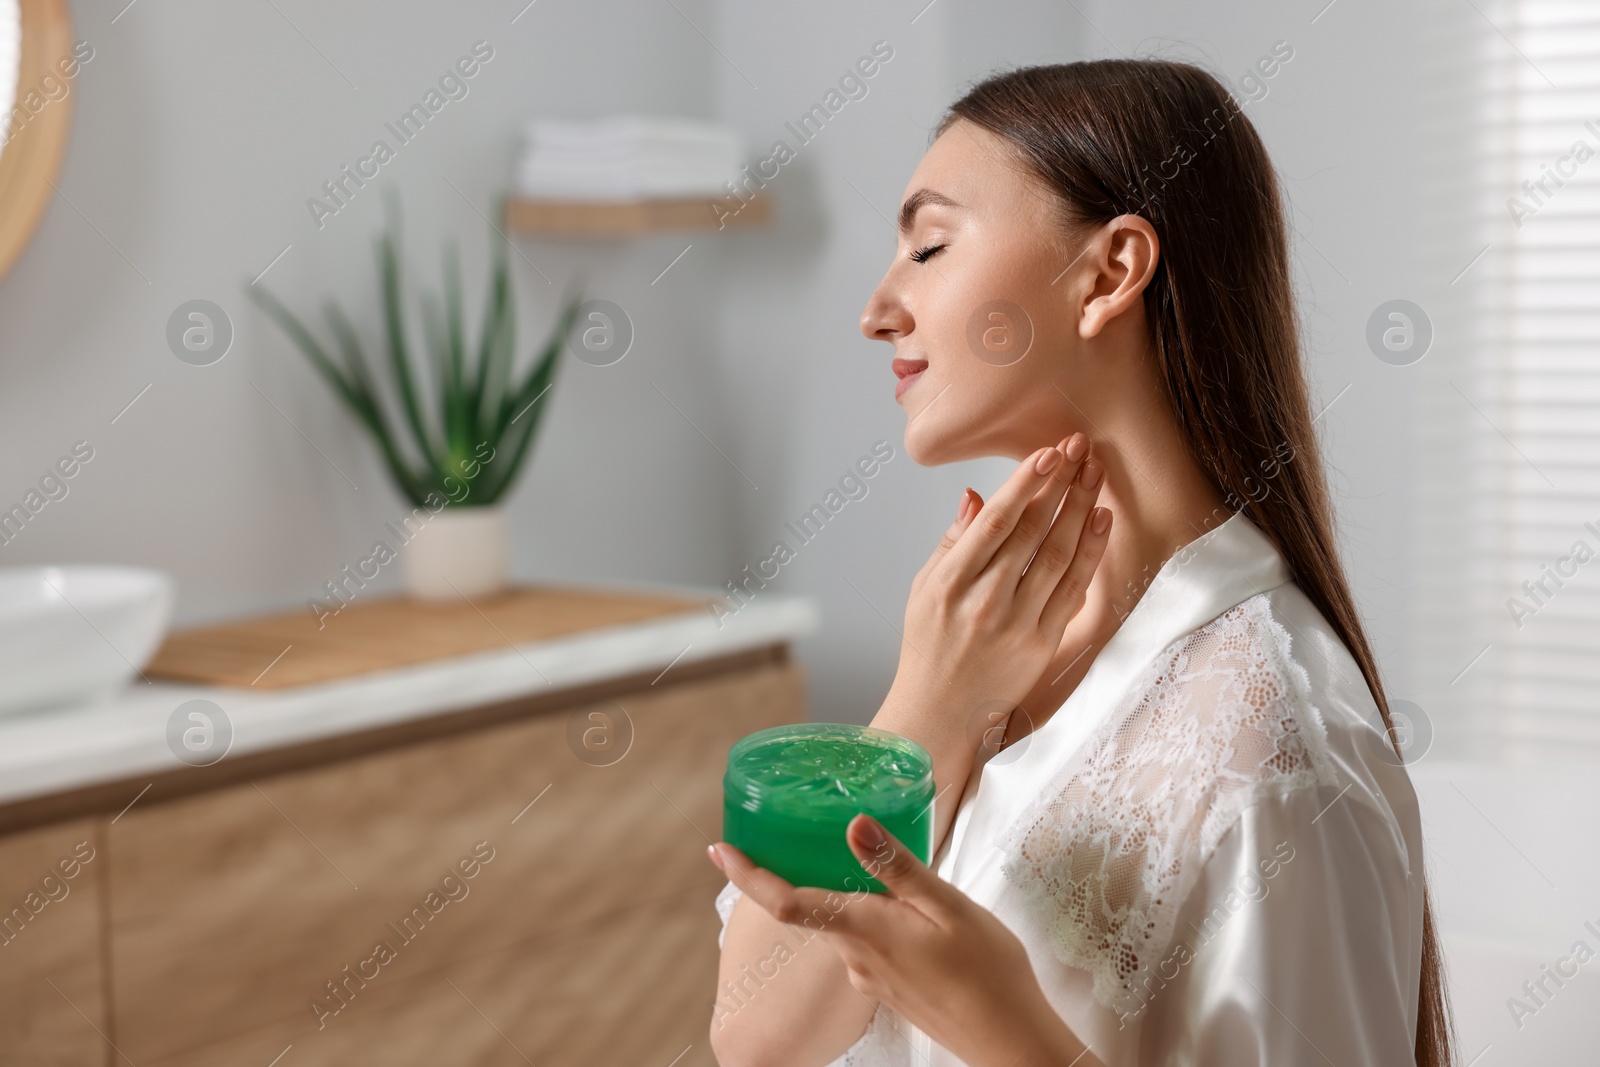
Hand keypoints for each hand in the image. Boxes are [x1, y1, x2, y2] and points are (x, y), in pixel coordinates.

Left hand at [708, 816, 1095, 1066]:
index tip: (717, 850)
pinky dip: (867, 918)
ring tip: (866, 862)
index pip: (786, 902)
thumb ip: (896, 867)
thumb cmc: (988, 973)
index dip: (747, 875)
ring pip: (841, 925)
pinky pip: (864, 943)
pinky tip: (901, 909)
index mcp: (865, 929)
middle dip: (799, 874)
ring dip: (844, 896)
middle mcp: (856, 956)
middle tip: (798, 831)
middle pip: (809, 909)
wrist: (1010, 1041)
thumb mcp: (948, 906)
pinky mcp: (887, 988)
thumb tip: (852, 824)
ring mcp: (869, 977)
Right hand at [887, 433, 1111, 750]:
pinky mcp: (1041, 643)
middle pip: (1032, 530)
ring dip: (1080, 508)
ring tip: (1095, 472)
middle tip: (1080, 446)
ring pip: (1057, 555)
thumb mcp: (923, 589)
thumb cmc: (929, 647)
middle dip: (1060, 483)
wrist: (939, 711)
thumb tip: (977, 496)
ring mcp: (1015, 623)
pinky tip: (1100, 521)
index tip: (1047, 452)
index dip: (1025, 483)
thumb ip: (952, 541)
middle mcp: (983, 600)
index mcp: (949, 581)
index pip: (995, 521)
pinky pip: (1072, 589)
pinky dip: (1089, 552)